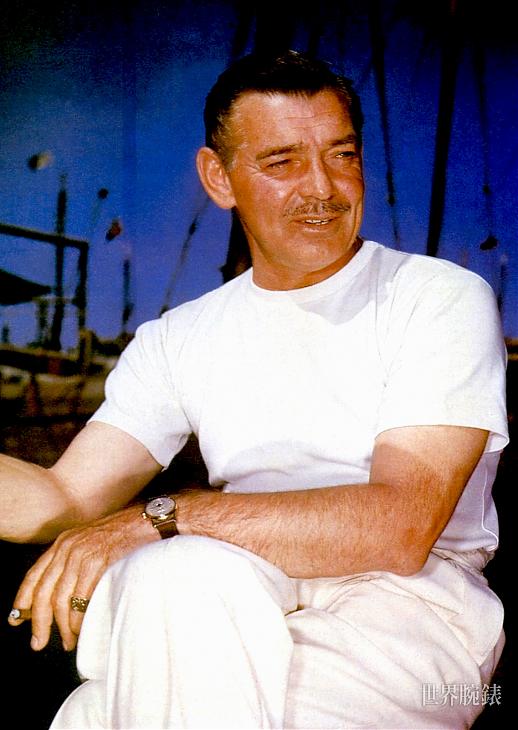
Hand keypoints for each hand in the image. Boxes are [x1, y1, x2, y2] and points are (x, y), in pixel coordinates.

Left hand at [7, 504, 158, 650]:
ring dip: (64, 626)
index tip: (17, 619)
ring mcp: (83, 555)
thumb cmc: (126, 534)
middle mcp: (69, 547)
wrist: (151, 521)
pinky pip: (82, 600)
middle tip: (39, 642)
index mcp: (64, 542)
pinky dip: (80, 620)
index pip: (34, 575)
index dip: (23, 600)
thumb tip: (63, 595)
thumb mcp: (92, 541)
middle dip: (39, 622)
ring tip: (69, 640)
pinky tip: (83, 629)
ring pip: (61, 600)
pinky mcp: (99, 563)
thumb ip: (74, 562)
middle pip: (44, 592)